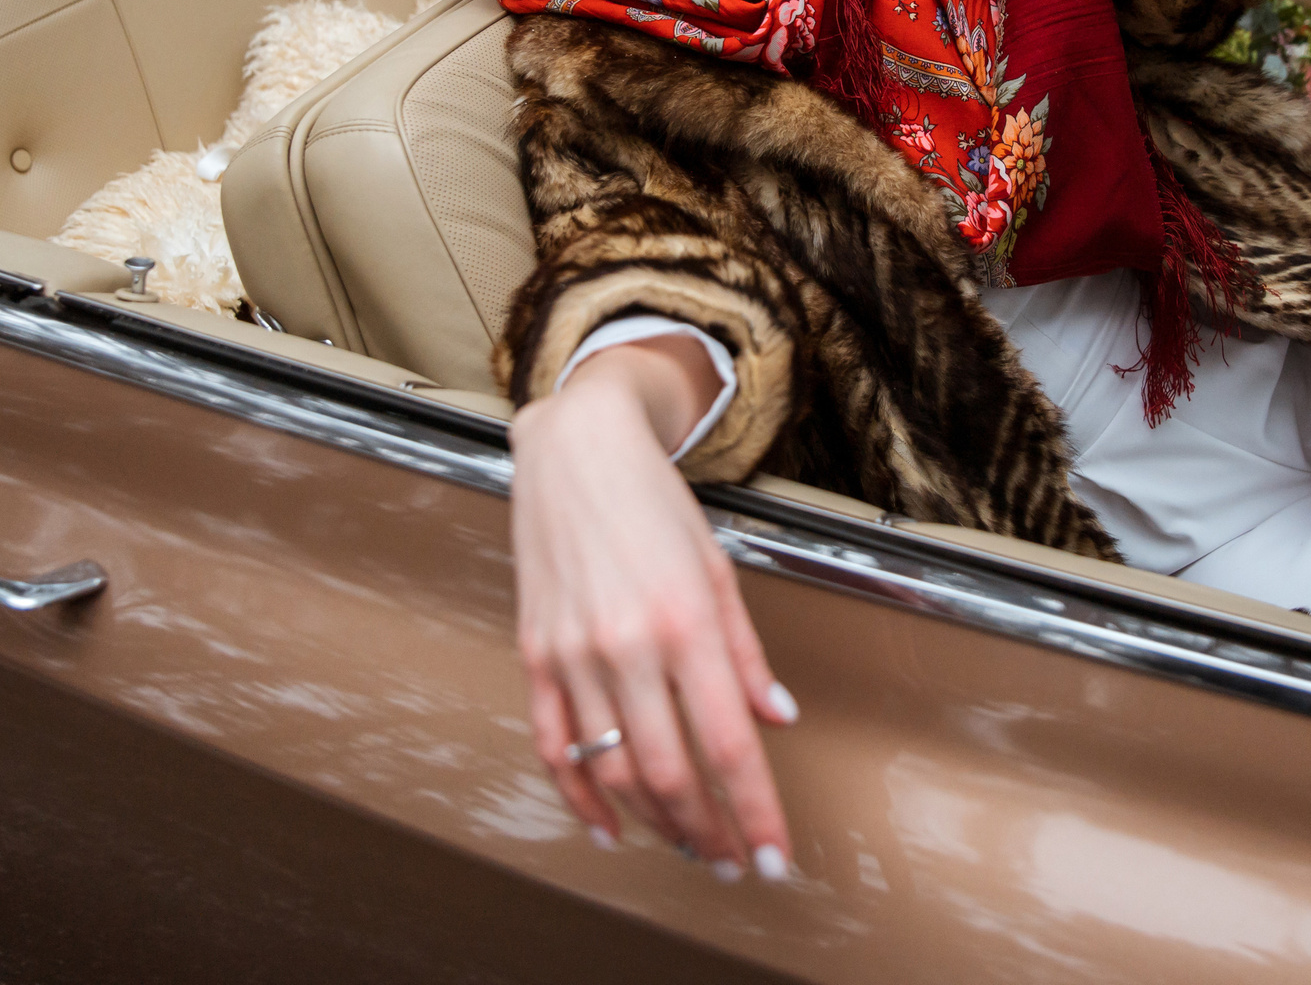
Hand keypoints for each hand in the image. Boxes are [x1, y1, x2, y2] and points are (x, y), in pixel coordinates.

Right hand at [510, 342, 797, 880]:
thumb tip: (776, 721)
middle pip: (670, 774)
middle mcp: (626, 646)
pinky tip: (607, 825)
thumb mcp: (718, 569)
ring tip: (686, 844)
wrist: (575, 449)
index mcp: (685, 623)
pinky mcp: (535, 654)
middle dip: (707, 833)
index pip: (728, 746)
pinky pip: (554, 746)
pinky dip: (580, 796)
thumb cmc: (654, 502)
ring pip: (612, 771)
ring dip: (655, 822)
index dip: (754, 812)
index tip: (771, 857)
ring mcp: (572, 654)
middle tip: (730, 861)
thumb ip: (746, 654)